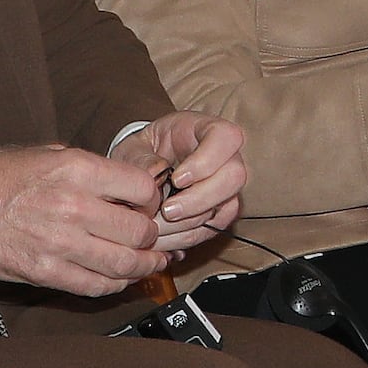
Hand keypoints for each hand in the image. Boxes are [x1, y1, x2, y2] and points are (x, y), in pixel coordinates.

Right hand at [0, 141, 165, 295]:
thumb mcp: (47, 153)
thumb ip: (88, 168)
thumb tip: (123, 184)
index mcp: (77, 170)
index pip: (142, 188)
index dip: (151, 197)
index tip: (148, 203)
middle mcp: (74, 206)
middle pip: (140, 230)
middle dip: (151, 235)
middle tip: (151, 236)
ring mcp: (61, 244)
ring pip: (125, 264)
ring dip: (144, 266)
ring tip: (151, 263)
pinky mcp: (46, 273)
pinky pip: (96, 286)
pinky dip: (115, 285)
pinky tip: (119, 279)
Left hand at [112, 115, 247, 255]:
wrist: (143, 172)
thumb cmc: (142, 153)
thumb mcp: (133, 148)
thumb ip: (141, 158)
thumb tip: (156, 174)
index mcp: (204, 130)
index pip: (225, 137)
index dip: (206, 161)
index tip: (177, 178)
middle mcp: (225, 157)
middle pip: (234, 177)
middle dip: (199, 200)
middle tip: (167, 211)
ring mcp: (226, 186)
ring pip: (227, 208)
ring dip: (189, 224)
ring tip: (156, 228)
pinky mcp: (220, 212)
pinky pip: (214, 229)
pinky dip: (187, 237)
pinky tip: (163, 237)